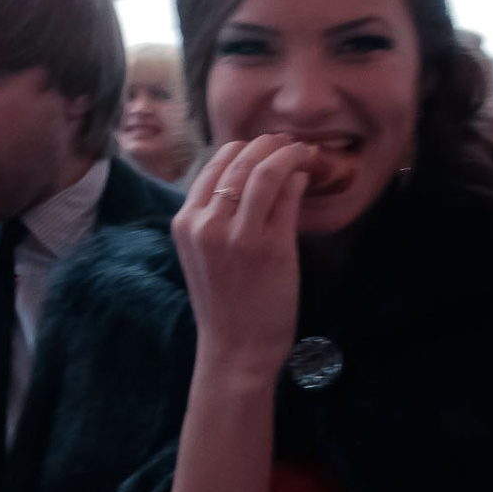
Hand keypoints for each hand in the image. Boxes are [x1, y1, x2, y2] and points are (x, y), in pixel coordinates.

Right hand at [172, 136, 318, 373]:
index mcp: (186, 223)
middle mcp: (208, 224)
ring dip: (287, 153)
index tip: (261, 147)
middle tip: (286, 142)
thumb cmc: (223, 303)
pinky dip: (298, 178)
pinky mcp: (272, 246)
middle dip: (267, 144)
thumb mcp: (205, 254)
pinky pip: (287, 197)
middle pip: (239, 161)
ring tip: (302, 152)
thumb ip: (217, 216)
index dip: (241, 149)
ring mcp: (240, 235)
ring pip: (264, 171)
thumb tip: (249, 174)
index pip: (213, 165)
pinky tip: (306, 176)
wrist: (236, 348)